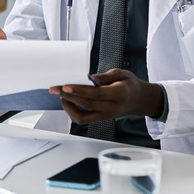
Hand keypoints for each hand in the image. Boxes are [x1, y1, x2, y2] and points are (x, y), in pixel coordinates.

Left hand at [48, 69, 163, 123]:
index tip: (66, 86)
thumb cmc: (129, 85)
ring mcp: (105, 116)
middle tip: (54, 88)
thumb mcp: (121, 74)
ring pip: (82, 116)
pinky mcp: (100, 119)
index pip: (96, 94)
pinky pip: (83, 119)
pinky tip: (68, 101)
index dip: (80, 90)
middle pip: (86, 104)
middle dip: (68, 96)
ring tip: (60, 94)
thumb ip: (105, 76)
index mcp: (119, 94)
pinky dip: (72, 112)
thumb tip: (90, 78)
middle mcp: (112, 108)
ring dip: (68, 105)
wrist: (138, 100)